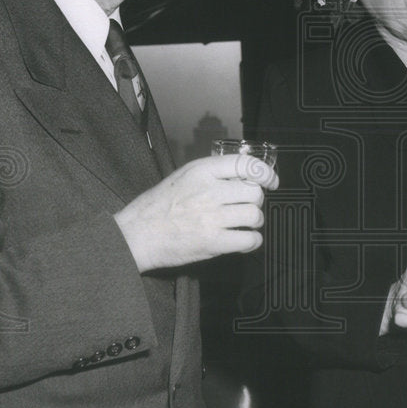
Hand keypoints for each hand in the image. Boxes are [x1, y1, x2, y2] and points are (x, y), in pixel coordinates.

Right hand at [114, 155, 278, 271]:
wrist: (136, 235)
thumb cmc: (156, 207)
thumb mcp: (182, 176)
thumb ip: (211, 173)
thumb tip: (244, 176)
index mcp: (201, 171)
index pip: (245, 164)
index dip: (265, 173)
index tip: (271, 180)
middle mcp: (208, 191)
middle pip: (254, 193)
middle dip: (254, 201)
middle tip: (244, 207)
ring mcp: (211, 217)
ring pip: (255, 215)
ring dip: (254, 222)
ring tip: (242, 224)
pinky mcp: (213, 242)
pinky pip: (250, 240)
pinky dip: (251, 242)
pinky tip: (242, 240)